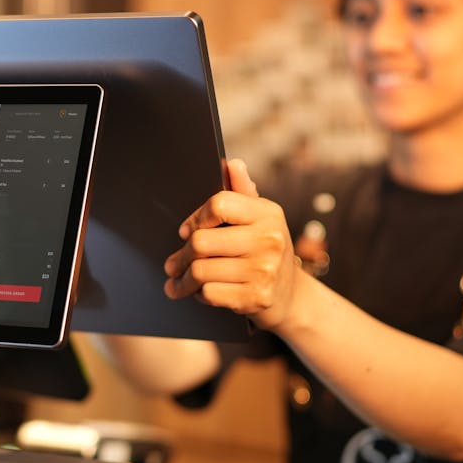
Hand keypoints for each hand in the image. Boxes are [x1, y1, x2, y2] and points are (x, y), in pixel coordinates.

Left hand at [163, 159, 299, 329]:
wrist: (290, 294)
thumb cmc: (266, 249)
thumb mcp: (261, 218)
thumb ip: (242, 191)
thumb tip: (233, 164)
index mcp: (268, 213)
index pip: (218, 205)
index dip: (195, 219)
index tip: (186, 232)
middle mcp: (269, 240)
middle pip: (201, 243)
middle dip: (180, 256)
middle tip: (172, 264)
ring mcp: (264, 270)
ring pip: (200, 271)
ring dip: (183, 279)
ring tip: (178, 281)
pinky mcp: (256, 297)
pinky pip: (210, 293)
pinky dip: (200, 294)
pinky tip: (202, 291)